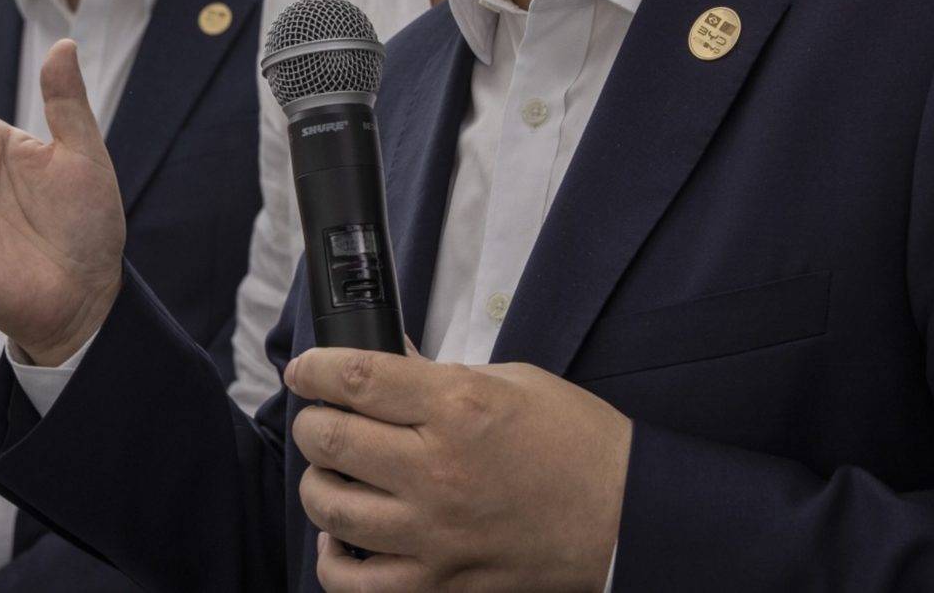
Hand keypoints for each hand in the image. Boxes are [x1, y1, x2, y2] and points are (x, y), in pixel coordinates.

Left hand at [286, 349, 629, 592]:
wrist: (629, 517)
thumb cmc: (578, 445)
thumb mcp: (510, 382)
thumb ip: (438, 374)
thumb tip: (385, 362)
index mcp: (458, 406)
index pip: (353, 378)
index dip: (313, 369)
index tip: (304, 370)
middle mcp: (438, 469)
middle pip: (329, 440)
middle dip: (314, 423)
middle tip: (322, 420)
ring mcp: (437, 533)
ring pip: (331, 508)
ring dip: (320, 485)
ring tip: (335, 475)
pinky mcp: (443, 583)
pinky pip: (357, 584)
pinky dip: (335, 560)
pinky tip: (344, 539)